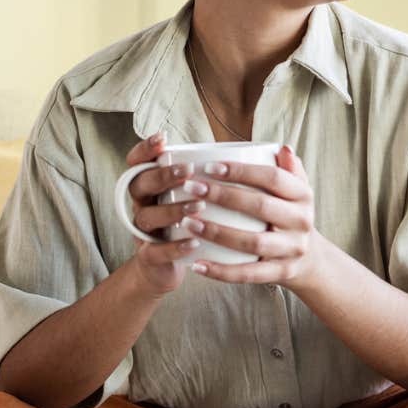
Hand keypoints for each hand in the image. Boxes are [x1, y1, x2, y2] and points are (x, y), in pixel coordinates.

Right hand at [122, 131, 208, 297]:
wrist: (167, 268)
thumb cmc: (190, 224)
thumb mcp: (195, 197)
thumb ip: (219, 174)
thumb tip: (269, 150)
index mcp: (152, 186)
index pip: (138, 162)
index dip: (145, 149)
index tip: (164, 139)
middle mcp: (143, 205)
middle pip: (139, 184)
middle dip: (163, 175)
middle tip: (188, 171)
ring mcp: (143, 231)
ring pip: (147, 216)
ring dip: (172, 210)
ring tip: (198, 207)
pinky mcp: (149, 257)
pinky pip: (155, 251)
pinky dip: (174, 247)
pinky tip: (194, 243)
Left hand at [184, 145, 324, 290]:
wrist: (310, 259)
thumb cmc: (289, 215)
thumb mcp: (296, 190)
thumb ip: (288, 169)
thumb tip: (281, 148)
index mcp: (303, 195)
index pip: (273, 178)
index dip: (241, 171)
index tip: (209, 166)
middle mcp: (302, 221)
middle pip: (261, 206)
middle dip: (222, 196)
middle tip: (191, 188)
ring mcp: (292, 249)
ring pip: (252, 242)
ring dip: (217, 232)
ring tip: (187, 223)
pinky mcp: (281, 272)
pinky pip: (248, 274)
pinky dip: (221, 272)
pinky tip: (197, 265)